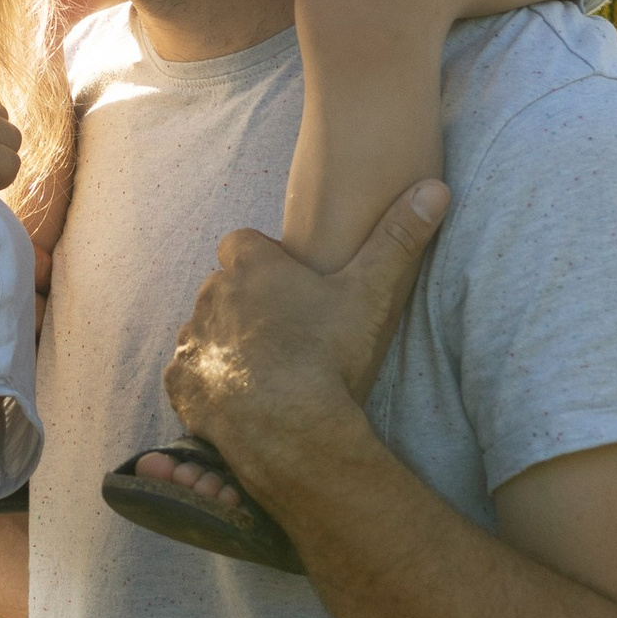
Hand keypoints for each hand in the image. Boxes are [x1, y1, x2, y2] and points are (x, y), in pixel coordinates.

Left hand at [157, 181, 446, 509]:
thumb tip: (436, 188)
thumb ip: (399, 238)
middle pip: (222, 288)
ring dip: (225, 344)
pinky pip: (189, 375)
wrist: (292, 430)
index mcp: (251, 267)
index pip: (242, 243)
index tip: (288, 284)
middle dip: (244, 304)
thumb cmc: (329, 356)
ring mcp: (191, 340)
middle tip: (283, 332)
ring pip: (204, 331)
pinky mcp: (180, 382)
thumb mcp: (371, 293)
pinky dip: (208, 384)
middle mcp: (211, 295)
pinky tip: (239, 399)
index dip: (263, 260)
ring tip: (263, 370)